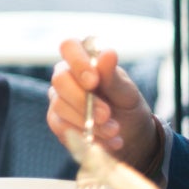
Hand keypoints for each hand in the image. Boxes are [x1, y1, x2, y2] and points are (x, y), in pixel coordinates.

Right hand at [46, 38, 156, 169]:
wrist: (130, 136)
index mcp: (83, 59)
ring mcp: (59, 98)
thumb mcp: (126, 92)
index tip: (94, 81)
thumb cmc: (126, 106)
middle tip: (106, 115)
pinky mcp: (58, 122)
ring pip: (60, 105)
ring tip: (114, 131)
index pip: (69, 46)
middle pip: (60, 79)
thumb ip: (112, 75)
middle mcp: (66, 76)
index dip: (78, 61)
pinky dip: (87, 136)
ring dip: (89, 121)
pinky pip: (63, 127)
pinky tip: (108, 141)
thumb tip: (107, 53)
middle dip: (83, 100)